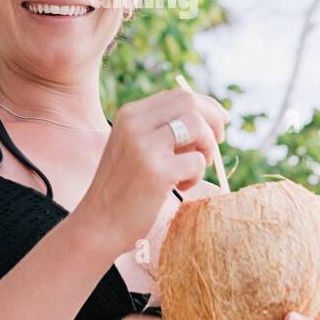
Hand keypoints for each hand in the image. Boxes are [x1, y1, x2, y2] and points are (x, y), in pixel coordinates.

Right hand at [71, 86, 229, 254]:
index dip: (207, 106)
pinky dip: (196, 175)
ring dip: (207, 148)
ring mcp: (145, 146)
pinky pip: (198, 161)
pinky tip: (179, 187)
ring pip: (198, 126)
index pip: (179, 94)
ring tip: (192, 169)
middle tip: (217, 143)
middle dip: (213, 121)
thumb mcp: (135, 147)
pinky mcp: (157, 171)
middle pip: (190, 102)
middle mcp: (135, 123)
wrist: (98, 224)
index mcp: (130, 114)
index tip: (221, 122)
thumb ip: (163, 129)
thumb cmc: (123, 188)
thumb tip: (211, 117)